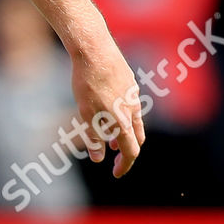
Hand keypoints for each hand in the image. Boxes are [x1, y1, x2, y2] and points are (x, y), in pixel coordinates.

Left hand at [69, 35, 145, 177]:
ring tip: (110, 135)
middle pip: (137, 137)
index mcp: (124, 121)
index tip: (116, 174)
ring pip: (134, 119)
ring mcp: (133, 94)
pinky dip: (123, 114)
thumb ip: (94, 138)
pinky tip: (109, 108)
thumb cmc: (88, 83)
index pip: (130, 151)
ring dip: (125, 131)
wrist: (94, 49)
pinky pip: (130, 103)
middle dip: (128, 150)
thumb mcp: (86, 114)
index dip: (124, 165)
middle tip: (116, 156)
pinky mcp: (129, 80)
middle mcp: (133, 109)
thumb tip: (98, 158)